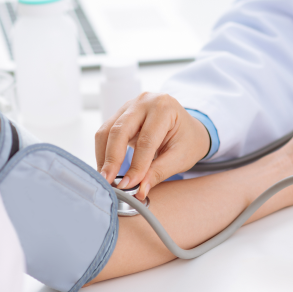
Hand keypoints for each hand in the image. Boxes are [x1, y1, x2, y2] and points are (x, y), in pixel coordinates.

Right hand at [95, 93, 210, 199]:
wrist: (189, 128)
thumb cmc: (188, 141)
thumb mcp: (180, 158)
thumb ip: (158, 173)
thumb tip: (138, 190)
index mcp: (165, 107)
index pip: (146, 140)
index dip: (136, 165)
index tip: (128, 185)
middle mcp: (145, 101)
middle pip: (120, 130)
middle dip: (112, 159)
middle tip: (108, 182)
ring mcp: (130, 105)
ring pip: (107, 130)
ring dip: (103, 156)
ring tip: (105, 179)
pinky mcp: (121, 114)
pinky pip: (106, 132)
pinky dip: (103, 151)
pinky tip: (106, 168)